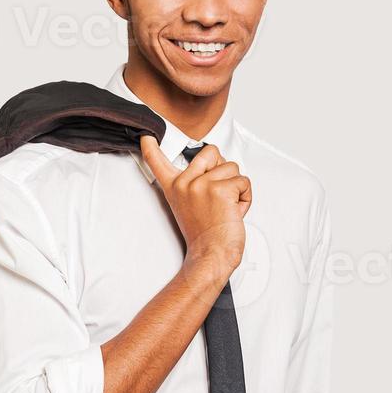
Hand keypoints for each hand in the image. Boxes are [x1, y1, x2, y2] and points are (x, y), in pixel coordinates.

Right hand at [140, 134, 251, 274]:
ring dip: (236, 187)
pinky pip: (243, 181)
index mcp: (175, 187)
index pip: (158, 163)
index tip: (146, 137)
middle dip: (223, 168)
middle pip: (212, 152)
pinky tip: (235, 212)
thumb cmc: (205, 235)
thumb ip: (194, 185)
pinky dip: (246, 197)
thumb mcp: (189, 206)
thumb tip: (213, 165)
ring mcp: (202, 185)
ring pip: (232, 167)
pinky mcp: (220, 189)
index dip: (151, 148)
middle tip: (218, 195)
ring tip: (226, 207)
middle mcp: (185, 183)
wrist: (211, 255)